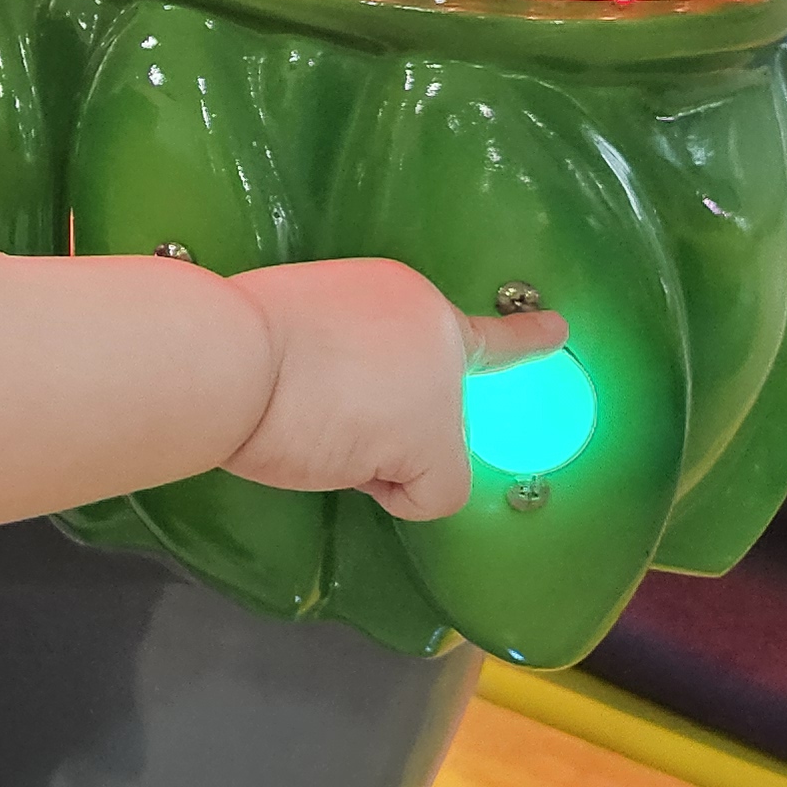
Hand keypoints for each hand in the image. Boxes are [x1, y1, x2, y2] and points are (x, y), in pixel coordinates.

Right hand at [221, 262, 565, 518]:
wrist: (229, 354)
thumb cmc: (234, 339)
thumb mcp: (302, 322)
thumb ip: (348, 349)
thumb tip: (346, 398)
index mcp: (399, 291)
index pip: (466, 323)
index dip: (516, 336)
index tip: (557, 332)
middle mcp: (434, 325)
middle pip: (438, 404)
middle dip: (391, 424)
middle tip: (324, 414)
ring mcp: (442, 381)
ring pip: (431, 453)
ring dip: (379, 455)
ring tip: (317, 427)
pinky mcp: (437, 435)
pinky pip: (436, 494)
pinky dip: (396, 496)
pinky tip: (343, 458)